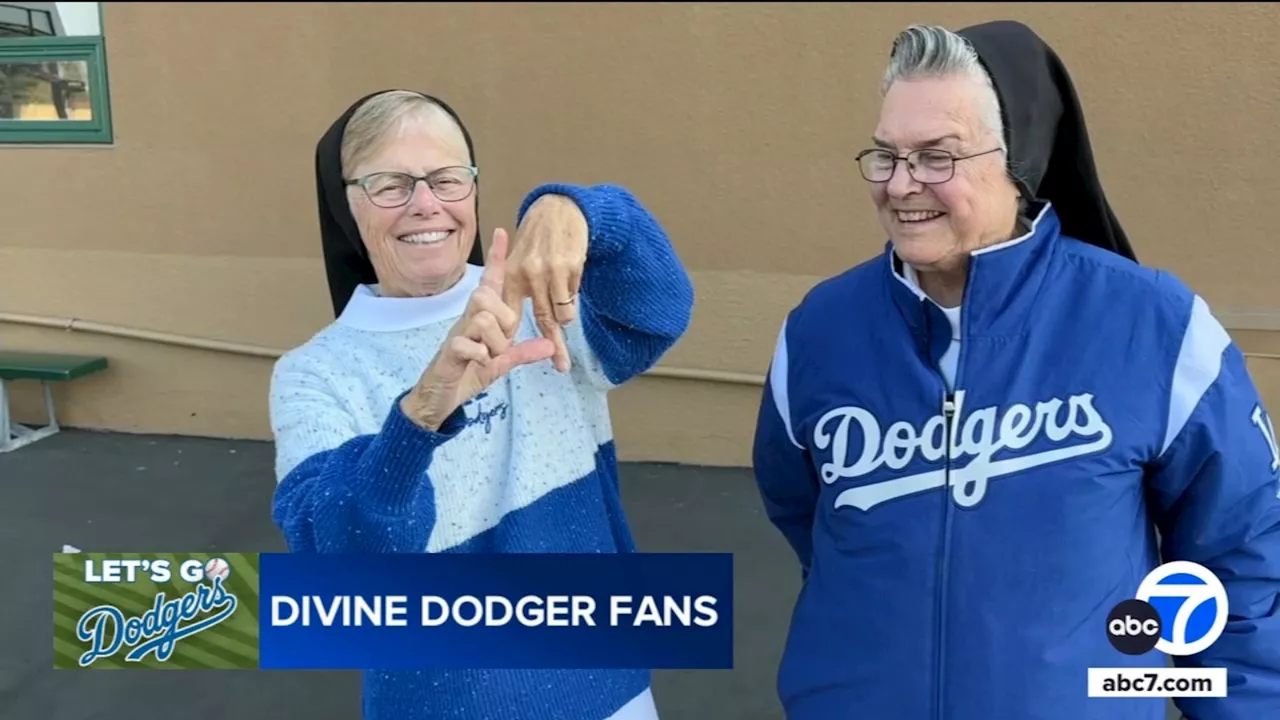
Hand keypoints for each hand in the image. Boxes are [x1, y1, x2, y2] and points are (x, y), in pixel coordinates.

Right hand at [401, 228, 555, 429]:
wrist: (437, 399)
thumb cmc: (466, 375)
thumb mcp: (500, 364)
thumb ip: (522, 353)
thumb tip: (549, 345)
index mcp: (480, 320)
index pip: (489, 283)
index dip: (496, 259)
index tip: (502, 232)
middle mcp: (466, 322)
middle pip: (485, 295)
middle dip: (505, 318)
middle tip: (505, 341)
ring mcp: (456, 337)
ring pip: (481, 318)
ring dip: (495, 341)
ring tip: (492, 357)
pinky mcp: (448, 355)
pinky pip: (465, 343)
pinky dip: (480, 354)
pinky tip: (482, 362)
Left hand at [502, 194, 587, 372]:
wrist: (560, 209)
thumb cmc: (538, 238)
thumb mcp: (519, 261)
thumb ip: (517, 292)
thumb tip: (513, 326)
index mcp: (512, 276)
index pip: (511, 316)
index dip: (514, 340)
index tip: (515, 361)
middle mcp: (529, 275)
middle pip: (543, 320)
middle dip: (555, 346)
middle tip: (563, 365)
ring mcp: (550, 272)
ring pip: (563, 312)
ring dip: (566, 315)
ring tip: (565, 300)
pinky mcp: (570, 267)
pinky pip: (575, 297)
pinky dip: (574, 296)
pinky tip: (571, 279)